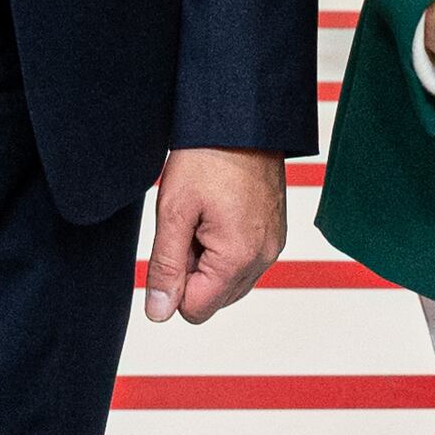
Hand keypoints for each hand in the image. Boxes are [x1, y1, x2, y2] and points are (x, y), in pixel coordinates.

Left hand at [144, 147, 286, 323]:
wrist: (242, 121)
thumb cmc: (207, 159)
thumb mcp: (173, 212)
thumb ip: (165, 268)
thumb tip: (158, 313)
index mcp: (238, 257)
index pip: (195, 309)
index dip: (174, 282)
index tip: (175, 240)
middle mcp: (263, 258)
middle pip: (213, 298)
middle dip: (192, 271)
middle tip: (189, 224)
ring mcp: (273, 246)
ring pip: (227, 282)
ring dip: (208, 260)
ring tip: (204, 216)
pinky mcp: (275, 235)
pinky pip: (244, 262)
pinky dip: (225, 248)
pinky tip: (219, 213)